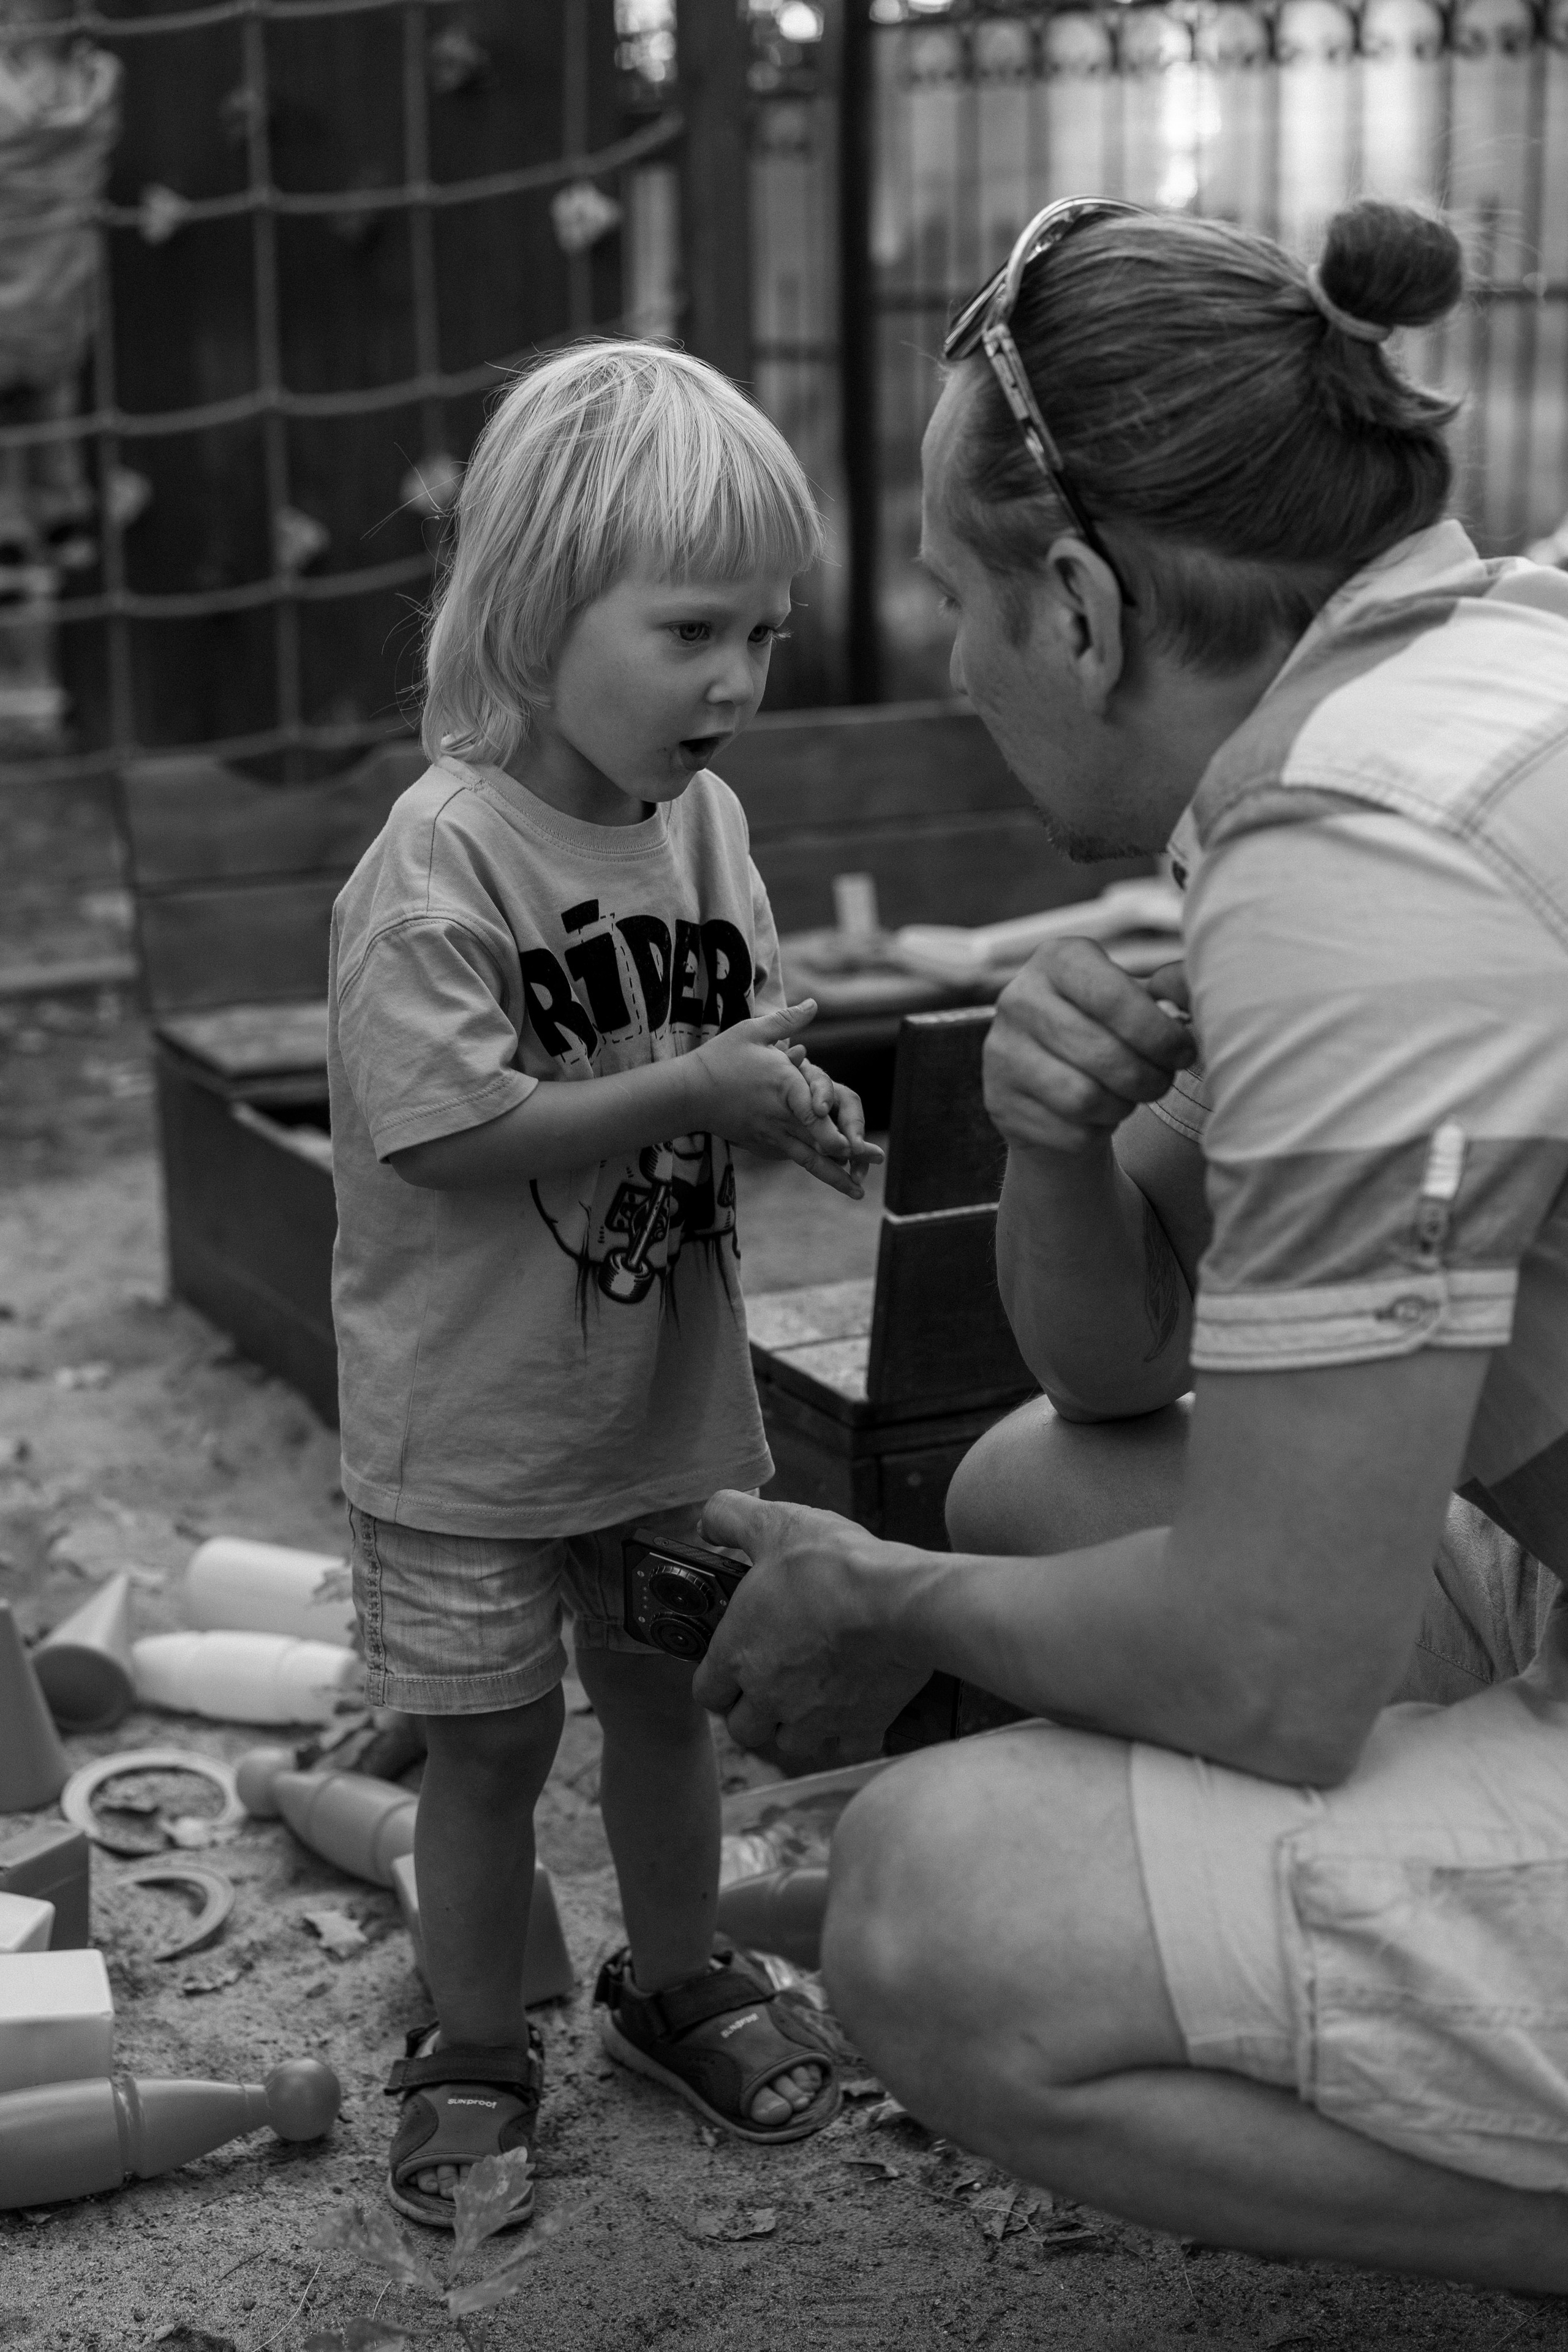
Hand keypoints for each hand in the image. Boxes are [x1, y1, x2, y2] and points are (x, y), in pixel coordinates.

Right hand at [689, 1003, 867, 1197]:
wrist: (687, 1095)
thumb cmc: (720, 1058)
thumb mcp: (751, 1031)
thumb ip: (787, 1020)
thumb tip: (814, 1003)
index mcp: (781, 1084)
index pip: (809, 1109)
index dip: (828, 1126)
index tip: (849, 1143)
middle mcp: (780, 1114)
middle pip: (817, 1140)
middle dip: (850, 1151)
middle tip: (877, 1159)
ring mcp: (771, 1134)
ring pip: (808, 1158)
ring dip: (835, 1175)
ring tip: (858, 1193)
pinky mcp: (764, 1145)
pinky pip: (794, 1156)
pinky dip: (814, 1166)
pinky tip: (836, 1179)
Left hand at [692, 1491, 929, 1770]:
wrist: (899, 1603)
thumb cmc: (833, 1567)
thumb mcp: (773, 1524)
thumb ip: (729, 1518)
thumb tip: (708, 1523)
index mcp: (738, 1655)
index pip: (706, 1692)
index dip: (717, 1679)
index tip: (732, 1664)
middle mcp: (769, 1697)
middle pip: (744, 1728)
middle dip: (753, 1709)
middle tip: (771, 1680)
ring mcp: (815, 1719)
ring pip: (791, 1744)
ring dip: (795, 1724)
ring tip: (811, 1693)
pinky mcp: (861, 1726)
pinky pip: (845, 1746)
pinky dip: (847, 1732)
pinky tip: (854, 1705)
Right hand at [984, 940, 1195, 1156]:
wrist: (1052, 1079)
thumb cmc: (1108, 1031)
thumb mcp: (1137, 999)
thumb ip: (1175, 991)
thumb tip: (1188, 996)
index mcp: (1057, 960)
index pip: (1113, 997)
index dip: (1159, 1033)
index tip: (1182, 1051)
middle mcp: (1019, 998)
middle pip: (1103, 1054)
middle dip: (1150, 1077)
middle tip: (1161, 1080)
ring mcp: (1001, 1052)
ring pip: (1084, 1098)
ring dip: (1123, 1105)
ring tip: (1130, 1095)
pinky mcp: (999, 1101)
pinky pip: (1068, 1131)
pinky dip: (1096, 1132)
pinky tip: (1096, 1115)